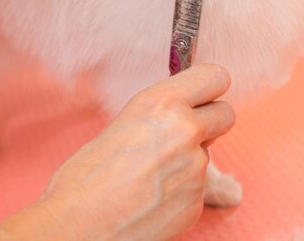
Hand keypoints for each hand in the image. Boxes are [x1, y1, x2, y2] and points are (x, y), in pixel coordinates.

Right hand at [0, 64, 233, 240]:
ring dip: (190, 159)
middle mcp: (185, 131)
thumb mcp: (123, 124)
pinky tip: (153, 196)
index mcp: (161, 104)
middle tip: (184, 133)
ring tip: (152, 174)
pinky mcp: (198, 202)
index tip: (201, 95)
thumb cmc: (84, 178)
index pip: (216, 77)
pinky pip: (200, 186)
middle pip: (226, 114)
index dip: (209, 88)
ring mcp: (196, 168)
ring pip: (209, 153)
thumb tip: (182, 114)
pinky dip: (182, 189)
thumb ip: (160, 115)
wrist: (77, 228)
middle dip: (210, 122)